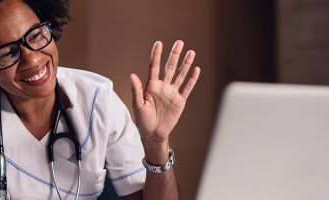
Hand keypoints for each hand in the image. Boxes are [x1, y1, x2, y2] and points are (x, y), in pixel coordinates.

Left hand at [128, 40, 199, 158]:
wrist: (153, 134)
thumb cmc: (142, 120)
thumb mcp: (137, 105)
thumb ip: (136, 89)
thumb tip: (132, 75)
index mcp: (151, 86)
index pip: (154, 66)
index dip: (156, 55)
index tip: (159, 43)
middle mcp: (162, 87)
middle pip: (170, 67)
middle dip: (174, 55)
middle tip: (179, 42)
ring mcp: (172, 93)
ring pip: (180, 75)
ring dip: (186, 64)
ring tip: (191, 52)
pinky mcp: (180, 101)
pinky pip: (187, 88)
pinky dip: (192, 79)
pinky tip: (196, 70)